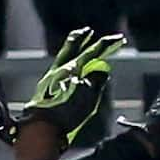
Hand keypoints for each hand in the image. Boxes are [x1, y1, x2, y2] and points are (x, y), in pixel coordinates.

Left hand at [19, 27, 125, 143]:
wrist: (41, 129)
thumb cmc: (65, 114)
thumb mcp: (87, 98)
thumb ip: (96, 81)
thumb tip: (101, 72)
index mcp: (71, 69)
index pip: (92, 52)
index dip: (106, 45)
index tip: (119, 39)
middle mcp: (59, 70)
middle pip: (70, 48)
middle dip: (80, 38)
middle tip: (87, 31)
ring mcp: (49, 79)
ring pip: (62, 59)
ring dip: (72, 52)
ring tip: (79, 49)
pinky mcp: (44, 90)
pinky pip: (58, 72)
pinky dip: (66, 67)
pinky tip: (70, 73)